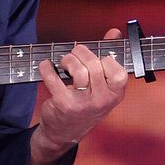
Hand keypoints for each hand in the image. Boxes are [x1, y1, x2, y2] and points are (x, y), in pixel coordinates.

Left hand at [32, 29, 127, 164]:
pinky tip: (46, 66)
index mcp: (115, 93)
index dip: (105, 59)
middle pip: (95, 65)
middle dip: (81, 54)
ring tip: (64, 64)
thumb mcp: (101, 85)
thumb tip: (114, 33)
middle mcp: (103, 100)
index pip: (118, 70)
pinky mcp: (65, 104)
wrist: (66, 132)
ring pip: (78, 70)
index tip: (95, 58)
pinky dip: (47, 68)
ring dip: (67, 60)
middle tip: (73, 55)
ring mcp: (84, 104)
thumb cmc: (86, 103)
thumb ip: (108, 56)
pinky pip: (54, 79)